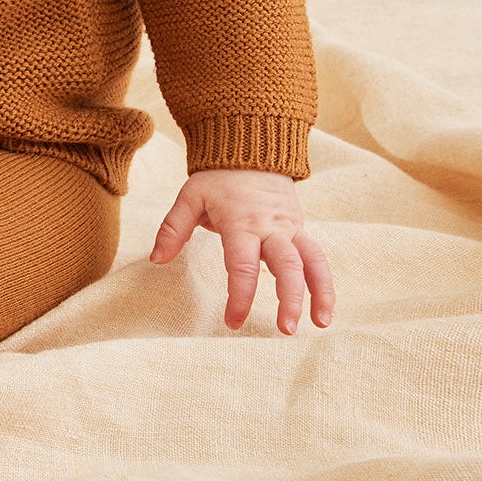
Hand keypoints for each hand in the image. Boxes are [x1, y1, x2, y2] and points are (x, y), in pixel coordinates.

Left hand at [148, 167, 335, 334]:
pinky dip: (324, 282)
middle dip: (290, 298)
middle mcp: (270, 227)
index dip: (240, 295)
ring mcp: (289, 228)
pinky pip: (317, 257)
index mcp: (240, 222)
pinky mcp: (300, 229)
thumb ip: (173, 228)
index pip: (242, 264)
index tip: (233, 321)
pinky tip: (325, 309)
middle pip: (287, 264)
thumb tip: (156, 260)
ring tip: (321, 324)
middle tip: (286, 329)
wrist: (252, 151)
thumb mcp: (191, 196)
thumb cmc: (217, 179)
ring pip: (312, 260)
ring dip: (320, 292)